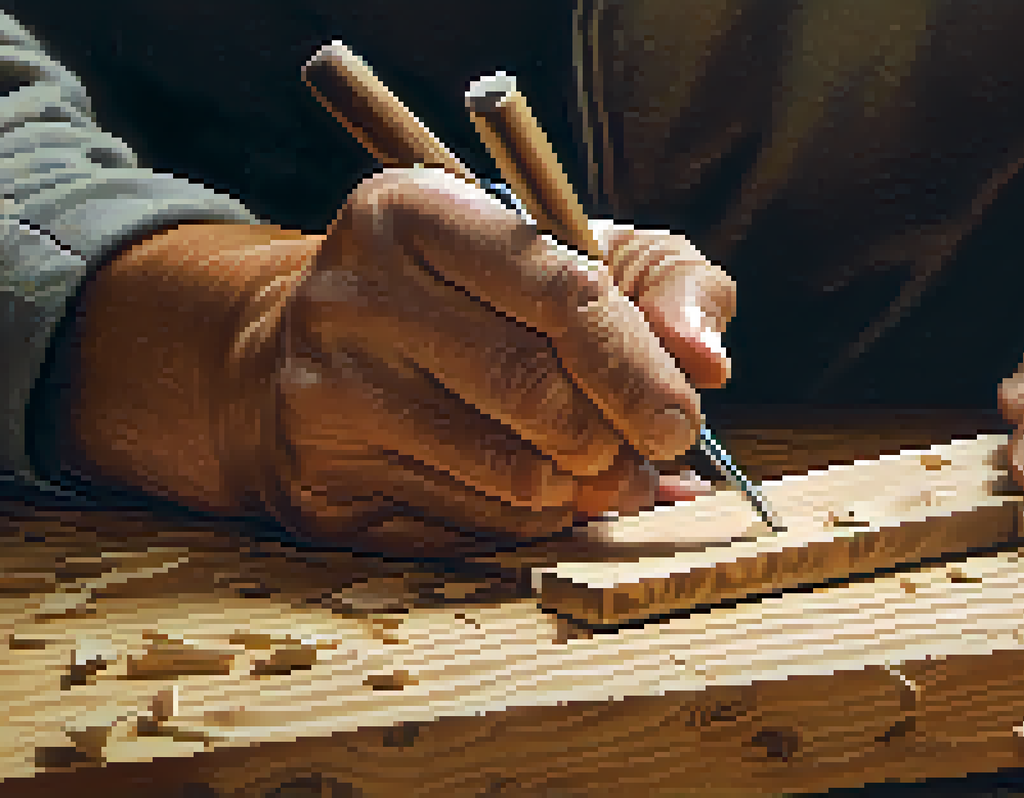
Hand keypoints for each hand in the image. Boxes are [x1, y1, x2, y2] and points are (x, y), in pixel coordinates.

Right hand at [63, 167, 733, 555]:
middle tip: (643, 458)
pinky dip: (528, 523)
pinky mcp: (316, 478)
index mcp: (418, 210)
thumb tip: (708, 361)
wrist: (316, 354)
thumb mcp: (584, 256)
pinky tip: (531, 495)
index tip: (682, 418)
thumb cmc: (482, 300)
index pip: (562, 292)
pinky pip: (466, 525)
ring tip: (598, 478)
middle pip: (535, 391)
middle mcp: (352, 291)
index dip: (638, 368)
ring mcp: (322, 389)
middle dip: (614, 440)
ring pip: (506, 469)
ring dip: (580, 491)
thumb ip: (669, 284)